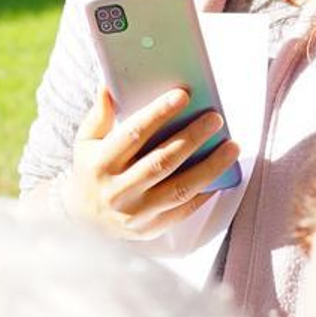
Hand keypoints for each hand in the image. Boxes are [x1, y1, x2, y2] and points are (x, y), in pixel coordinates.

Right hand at [48, 85, 240, 238]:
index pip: (133, 134)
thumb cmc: (91, 173)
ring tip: (232, 146)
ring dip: (210, 167)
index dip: (158, 113)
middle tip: (215, 118)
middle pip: (162, 161)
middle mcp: (117, 190)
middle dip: (192, 137)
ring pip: (180, 189)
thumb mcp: (86, 143)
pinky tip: (222, 175)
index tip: (183, 95)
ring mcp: (136, 213)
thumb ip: (99, 116)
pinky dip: (205, 193)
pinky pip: (184, 210)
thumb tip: (108, 87)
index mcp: (100, 164)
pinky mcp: (151, 229)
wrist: (84, 221)